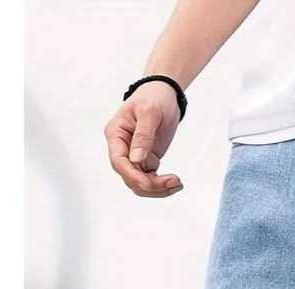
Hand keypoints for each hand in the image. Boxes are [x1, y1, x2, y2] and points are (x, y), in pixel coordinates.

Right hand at [104, 81, 183, 196]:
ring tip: (178, 183)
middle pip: (130, 178)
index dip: (134, 175)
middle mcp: (122, 148)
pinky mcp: (146, 160)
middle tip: (175, 181)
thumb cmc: (154, 97)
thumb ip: (143, 136)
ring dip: (158, 189)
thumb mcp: (149, 113)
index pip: (119, 162)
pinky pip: (150, 180)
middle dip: (151, 185)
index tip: (153, 181)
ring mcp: (134, 156)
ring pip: (140, 183)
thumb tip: (136, 160)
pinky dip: (161, 185)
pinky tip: (175, 182)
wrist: (163, 94)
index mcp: (116, 135)